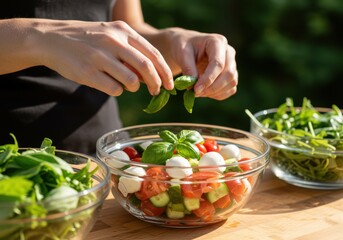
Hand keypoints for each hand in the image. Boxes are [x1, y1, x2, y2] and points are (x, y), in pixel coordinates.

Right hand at [32, 20, 173, 95]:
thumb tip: (151, 74)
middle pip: (146, 68)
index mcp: (122, 31)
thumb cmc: (87, 39)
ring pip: (131, 82)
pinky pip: (114, 89)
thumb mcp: (110, 34)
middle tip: (157, 91)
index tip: (170, 84)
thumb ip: (131, 50)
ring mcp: (99, 57)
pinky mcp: (88, 72)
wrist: (51, 38)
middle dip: (156, 83)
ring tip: (126, 85)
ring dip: (133, 88)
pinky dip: (117, 91)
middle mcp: (113, 41)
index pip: (153, 53)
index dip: (164, 71)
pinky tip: (109, 84)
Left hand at [166, 28, 237, 99]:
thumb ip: (188, 68)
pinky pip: (231, 89)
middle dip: (212, 87)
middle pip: (228, 74)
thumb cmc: (184, 47)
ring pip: (232, 82)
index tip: (196, 90)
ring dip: (215, 92)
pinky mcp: (231, 74)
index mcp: (217, 42)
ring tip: (198, 92)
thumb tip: (193, 85)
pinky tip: (205, 93)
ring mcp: (232, 63)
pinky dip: (219, 94)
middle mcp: (229, 52)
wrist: (187, 48)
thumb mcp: (182, 54)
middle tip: (196, 93)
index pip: (218, 63)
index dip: (208, 79)